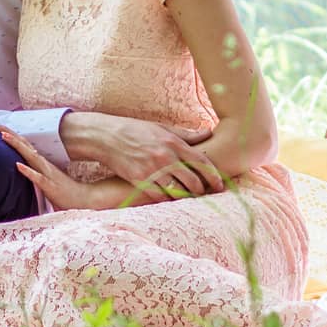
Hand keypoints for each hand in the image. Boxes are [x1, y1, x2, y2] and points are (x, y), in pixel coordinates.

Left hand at [0, 126, 95, 209]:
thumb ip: (34, 170)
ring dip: (16, 145)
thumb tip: (20, 165)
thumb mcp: (44, 177)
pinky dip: (28, 171)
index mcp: (39, 161)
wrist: (83, 198)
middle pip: (22, 144)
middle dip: (6, 133)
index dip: (7, 134)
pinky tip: (18, 166)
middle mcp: (42, 163)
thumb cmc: (62, 190)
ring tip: (2, 136)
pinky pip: (38, 178)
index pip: (21, 144)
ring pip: (30, 156)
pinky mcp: (50, 186)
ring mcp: (47, 173)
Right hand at [59, 111, 223, 196]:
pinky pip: (159, 196)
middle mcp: (164, 157)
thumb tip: (208, 133)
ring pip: (177, 191)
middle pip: (192, 181)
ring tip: (189, 198)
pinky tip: (170, 198)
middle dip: (202, 190)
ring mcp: (151, 170)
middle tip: (205, 194)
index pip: (201, 162)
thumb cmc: (135, 131)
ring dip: (185, 197)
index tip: (220, 185)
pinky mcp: (139, 181)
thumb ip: (186, 134)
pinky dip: (167, 199)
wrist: (107, 137)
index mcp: (172, 142)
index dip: (213, 175)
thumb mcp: (161, 128)